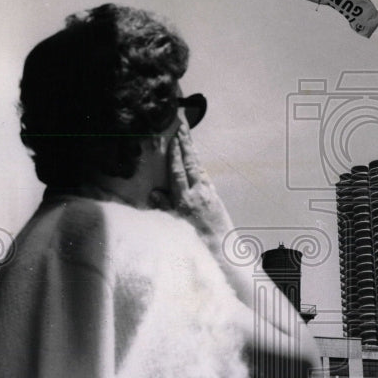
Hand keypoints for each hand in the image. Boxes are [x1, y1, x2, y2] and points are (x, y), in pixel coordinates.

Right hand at [150, 119, 232, 245]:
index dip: (175, 155)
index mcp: (186, 200)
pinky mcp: (216, 198)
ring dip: (192, 152)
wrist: (222, 252)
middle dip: (186, 144)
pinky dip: (199, 166)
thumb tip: (155, 192)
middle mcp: (199, 193)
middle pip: (191, 163)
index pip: (178, 172)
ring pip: (199, 168)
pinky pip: (206, 177)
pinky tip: (196, 161)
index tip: (173, 139)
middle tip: (182, 126)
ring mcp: (210, 194)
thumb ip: (165, 208)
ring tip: (187, 137)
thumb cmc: (195, 242)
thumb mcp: (175, 226)